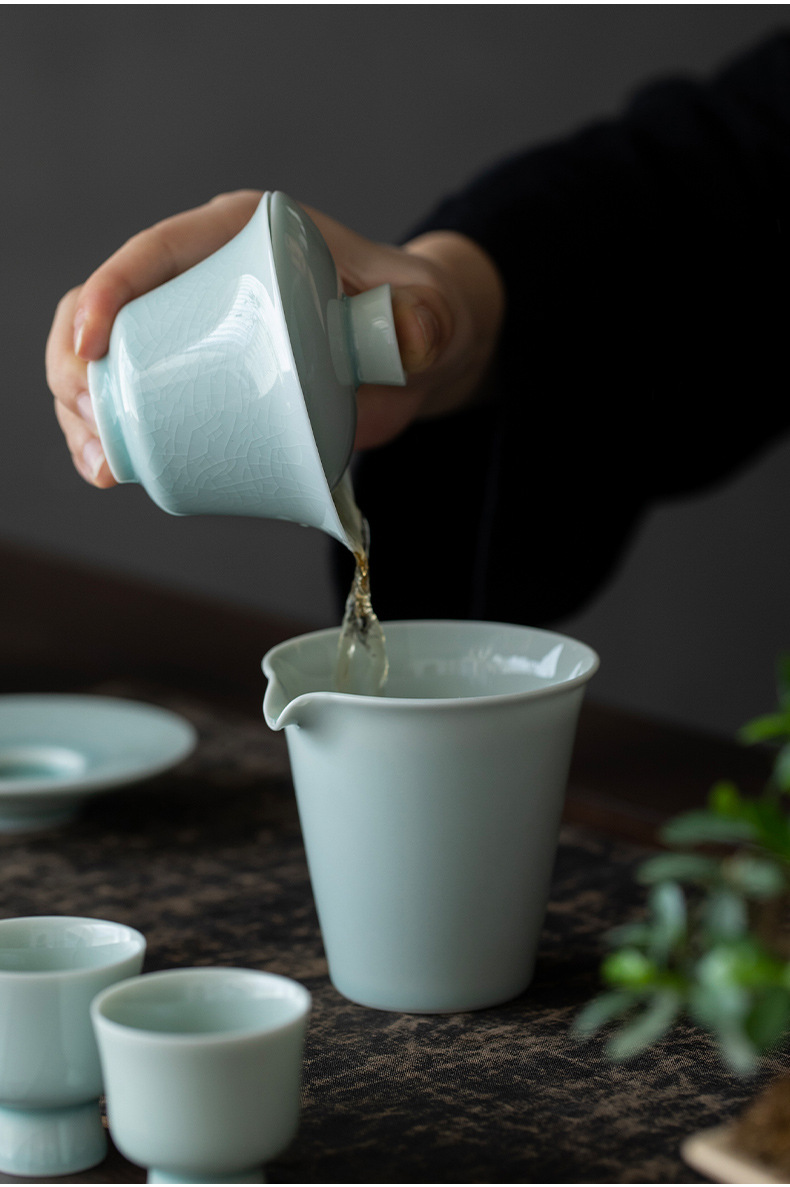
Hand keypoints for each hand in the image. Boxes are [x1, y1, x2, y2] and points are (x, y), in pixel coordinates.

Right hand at [45, 190, 504, 486]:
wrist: (417, 356)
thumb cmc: (415, 315)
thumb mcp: (426, 311)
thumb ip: (424, 318)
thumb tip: (408, 336)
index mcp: (247, 237)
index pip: (161, 250)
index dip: (112, 288)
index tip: (92, 342)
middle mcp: (208, 277)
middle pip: (116, 304)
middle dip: (77, 358)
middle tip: (88, 415)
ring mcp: (199, 331)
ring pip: (114, 358)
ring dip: (83, 406)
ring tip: (100, 461)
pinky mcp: (204, 379)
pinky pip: (141, 398)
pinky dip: (113, 432)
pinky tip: (107, 469)